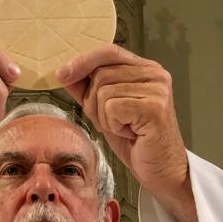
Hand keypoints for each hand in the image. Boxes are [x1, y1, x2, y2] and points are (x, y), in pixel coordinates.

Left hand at [57, 46, 197, 221]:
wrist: (161, 170)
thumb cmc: (137, 142)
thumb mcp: (106, 111)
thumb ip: (88, 90)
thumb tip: (65, 74)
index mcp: (146, 69)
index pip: (108, 51)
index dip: (82, 61)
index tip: (61, 74)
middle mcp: (155, 74)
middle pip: (100, 75)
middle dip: (93, 103)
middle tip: (112, 123)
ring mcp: (157, 89)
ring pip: (103, 93)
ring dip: (105, 118)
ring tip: (124, 128)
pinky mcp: (154, 107)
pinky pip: (112, 108)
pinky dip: (113, 125)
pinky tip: (130, 133)